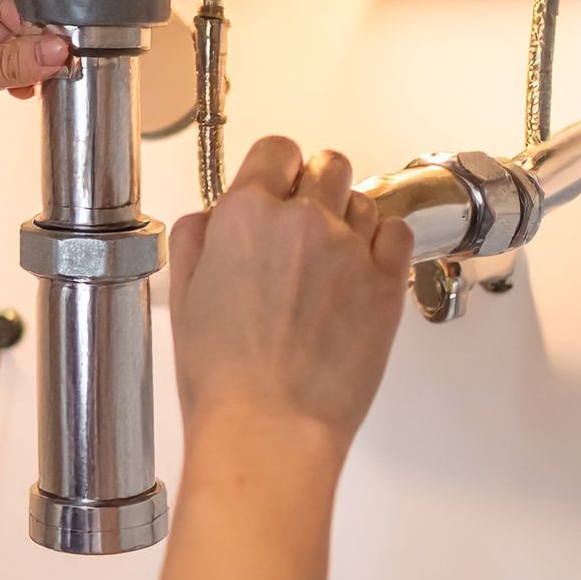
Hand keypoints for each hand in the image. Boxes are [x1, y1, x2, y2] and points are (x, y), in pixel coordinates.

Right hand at [168, 136, 411, 461]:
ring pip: (362, 200)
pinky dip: (383, 243)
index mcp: (245, 216)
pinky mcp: (385, 282)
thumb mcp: (183, 298)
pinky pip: (397, 233)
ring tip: (330, 262)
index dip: (276, 169)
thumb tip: (213, 216)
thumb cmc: (224, 381)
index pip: (275, 150)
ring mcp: (349, 249)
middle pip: (326, 165)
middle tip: (305, 225)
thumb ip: (198, 239)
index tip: (278, 187)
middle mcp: (302, 221)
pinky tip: (361, 271)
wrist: (268, 429)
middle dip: (315, 187)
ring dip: (348, 219)